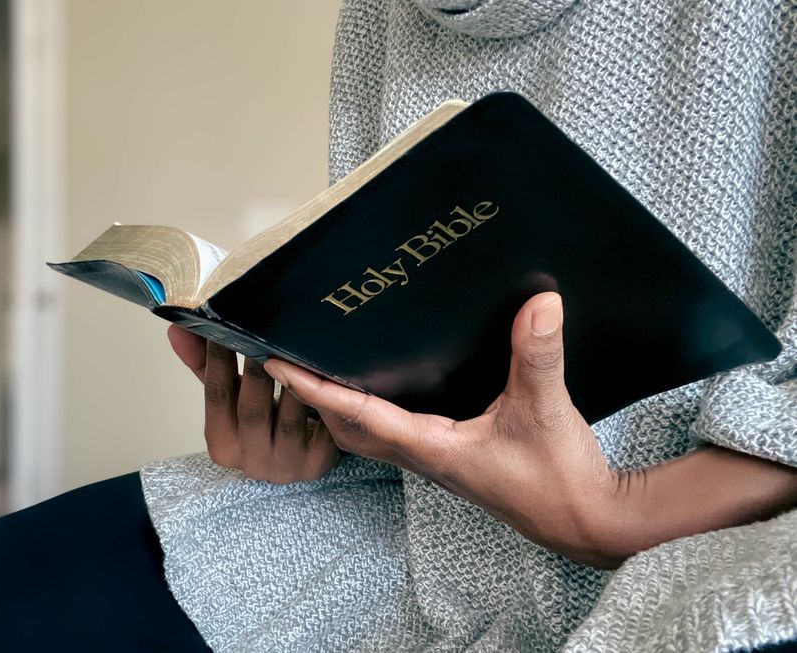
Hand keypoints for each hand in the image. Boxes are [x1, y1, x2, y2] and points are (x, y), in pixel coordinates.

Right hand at [168, 325, 339, 482]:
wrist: (300, 454)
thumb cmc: (262, 422)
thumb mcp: (230, 397)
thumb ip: (203, 366)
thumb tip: (177, 328)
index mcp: (222, 445)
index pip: (216, 396)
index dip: (218, 359)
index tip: (225, 325)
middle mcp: (251, 462)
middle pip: (252, 409)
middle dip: (258, 367)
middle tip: (266, 330)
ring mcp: (286, 466)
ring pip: (289, 417)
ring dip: (295, 380)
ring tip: (296, 346)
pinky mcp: (318, 464)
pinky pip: (323, 428)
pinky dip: (323, 400)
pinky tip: (325, 372)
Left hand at [264, 292, 796, 568]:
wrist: (587, 521)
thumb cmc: (558, 478)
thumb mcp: (545, 409)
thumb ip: (538, 355)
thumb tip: (540, 302)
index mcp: (429, 446)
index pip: (357, 413)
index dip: (315, 388)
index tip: (278, 364)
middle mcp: (422, 454)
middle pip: (349, 427)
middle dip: (315, 397)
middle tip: (290, 360)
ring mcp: (436, 458)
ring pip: (370, 431)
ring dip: (340, 405)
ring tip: (322, 366)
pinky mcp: (454, 455)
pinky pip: (398, 430)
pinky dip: (375, 407)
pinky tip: (387, 381)